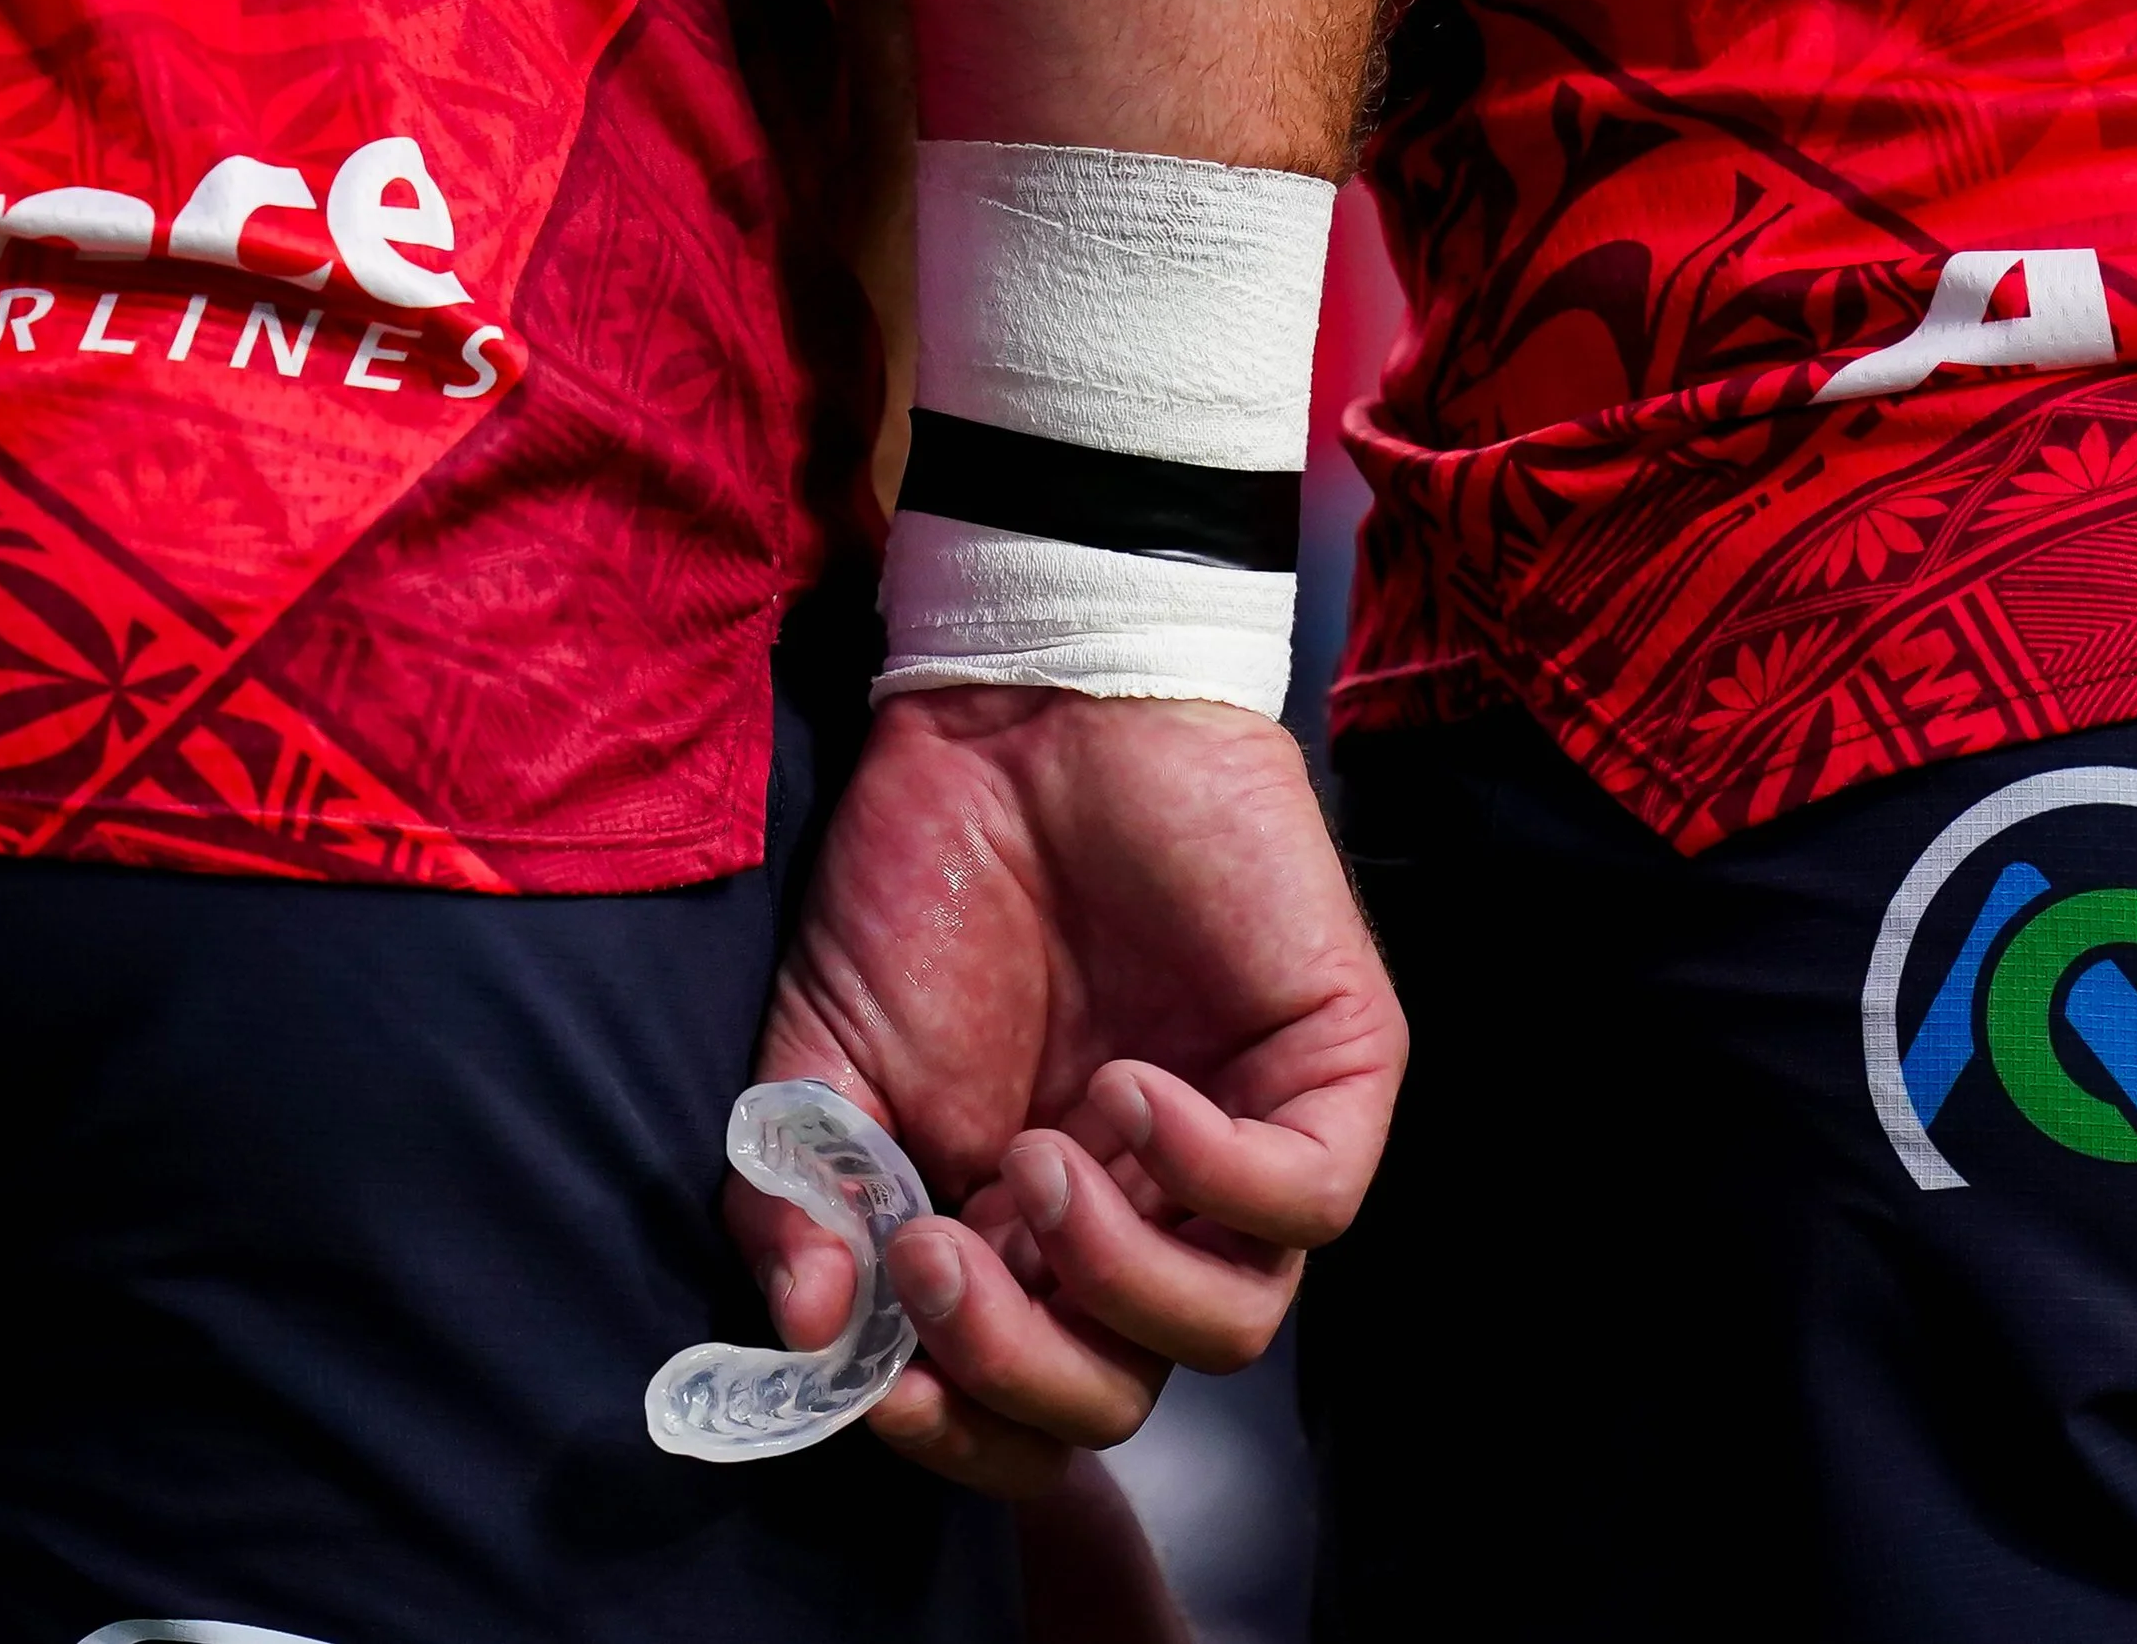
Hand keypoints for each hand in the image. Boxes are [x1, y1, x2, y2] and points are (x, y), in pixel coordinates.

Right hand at [730, 686, 1405, 1495]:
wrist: (1021, 712)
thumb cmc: (928, 875)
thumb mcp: (824, 1051)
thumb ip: (805, 1196)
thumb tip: (808, 1336)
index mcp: (1025, 1231)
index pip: (1023, 1403)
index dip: (958, 1424)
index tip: (875, 1382)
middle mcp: (1142, 1213)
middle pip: (1121, 1392)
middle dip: (1015, 1362)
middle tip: (935, 1255)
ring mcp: (1242, 1149)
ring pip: (1230, 1327)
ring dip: (1111, 1274)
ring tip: (1034, 1155)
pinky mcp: (1330, 1076)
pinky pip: (1309, 1204)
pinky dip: (1209, 1174)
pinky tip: (1128, 1086)